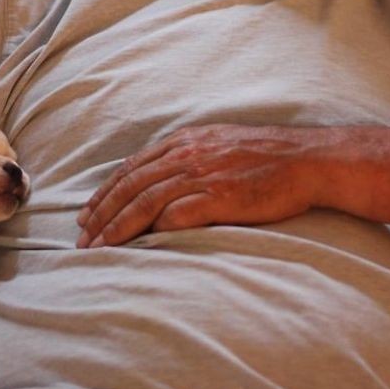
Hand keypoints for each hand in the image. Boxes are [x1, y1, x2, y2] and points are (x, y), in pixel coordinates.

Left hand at [77, 123, 325, 246]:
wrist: (307, 160)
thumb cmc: (267, 155)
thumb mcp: (219, 143)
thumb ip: (188, 157)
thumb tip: (161, 179)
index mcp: (185, 141)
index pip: (132, 168)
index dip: (105, 192)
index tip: (88, 213)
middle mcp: (187, 155)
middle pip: (131, 186)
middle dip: (102, 213)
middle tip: (82, 238)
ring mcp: (202, 175)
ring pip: (145, 202)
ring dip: (117, 226)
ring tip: (100, 247)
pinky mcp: (219, 197)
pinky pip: (176, 215)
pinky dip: (153, 229)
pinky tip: (139, 244)